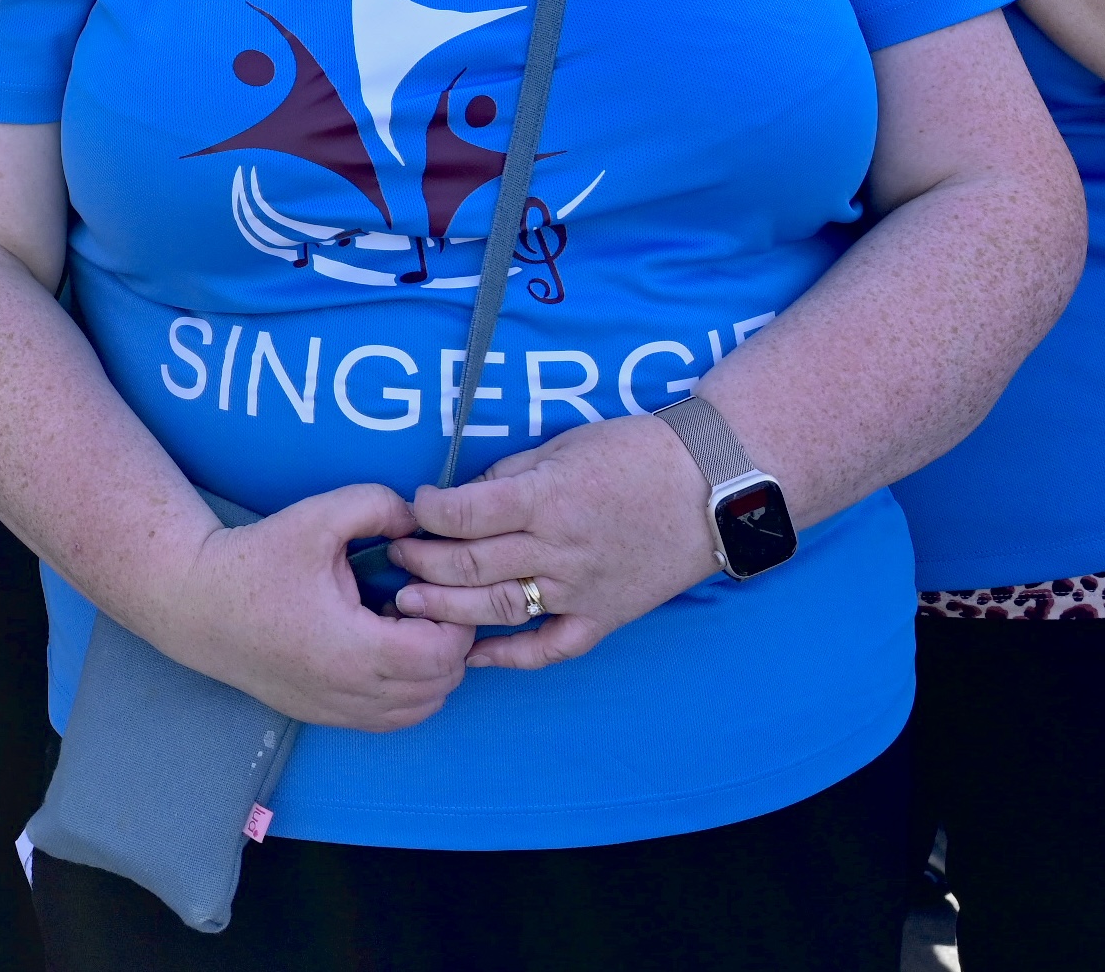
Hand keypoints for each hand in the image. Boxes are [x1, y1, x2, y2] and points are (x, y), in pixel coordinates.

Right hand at [132, 482, 474, 732]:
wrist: (197, 604)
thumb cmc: (256, 562)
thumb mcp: (318, 517)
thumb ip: (379, 505)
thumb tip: (419, 520)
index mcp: (356, 650)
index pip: (444, 652)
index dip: (453, 615)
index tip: (430, 582)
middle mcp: (352, 693)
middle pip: (442, 684)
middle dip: (447, 639)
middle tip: (421, 597)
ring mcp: (339, 712)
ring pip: (422, 708)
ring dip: (430, 669)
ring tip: (401, 623)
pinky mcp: (326, 717)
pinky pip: (392, 718)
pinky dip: (407, 690)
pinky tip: (383, 648)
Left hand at [389, 412, 717, 671]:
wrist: (709, 488)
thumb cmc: (634, 453)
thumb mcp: (563, 446)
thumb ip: (509, 475)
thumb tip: (461, 499)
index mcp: (548, 497)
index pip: (467, 512)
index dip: (428, 511)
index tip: (412, 506)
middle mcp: (560, 548)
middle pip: (473, 565)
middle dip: (423, 561)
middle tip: (395, 557)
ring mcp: (581, 589)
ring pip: (500, 609)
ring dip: (447, 610)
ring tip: (408, 605)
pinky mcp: (603, 618)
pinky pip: (550, 648)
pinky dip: (508, 658)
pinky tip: (471, 656)